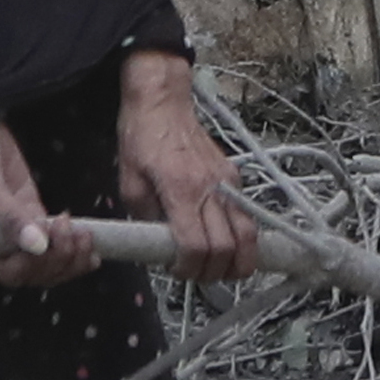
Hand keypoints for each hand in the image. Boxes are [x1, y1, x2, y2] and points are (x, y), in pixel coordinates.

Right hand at [0, 113, 97, 287]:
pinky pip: (57, 246)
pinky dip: (77, 251)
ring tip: (85, 236)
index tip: (52, 237)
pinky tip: (92, 247)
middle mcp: (1, 246)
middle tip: (74, 232)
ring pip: (51, 265)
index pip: (13, 273)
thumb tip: (37, 246)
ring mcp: (22, 234)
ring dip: (73, 258)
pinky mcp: (36, 219)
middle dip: (61, 259)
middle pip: (37, 274)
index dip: (37, 265)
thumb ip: (9, 216)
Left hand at [117, 51, 257, 282]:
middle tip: (199, 275)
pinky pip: (248, 216)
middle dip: (214, 272)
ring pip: (250, 234)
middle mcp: (210, 187)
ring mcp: (228, 182)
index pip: (196, 245)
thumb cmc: (142, 138)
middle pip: (227, 247)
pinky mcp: (235, 178)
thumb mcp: (130, 184)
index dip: (188, 268)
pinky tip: (229, 245)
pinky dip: (243, 238)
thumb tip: (160, 245)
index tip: (177, 271)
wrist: (163, 104)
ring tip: (224, 271)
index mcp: (180, 189)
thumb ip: (147, 219)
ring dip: (240, 260)